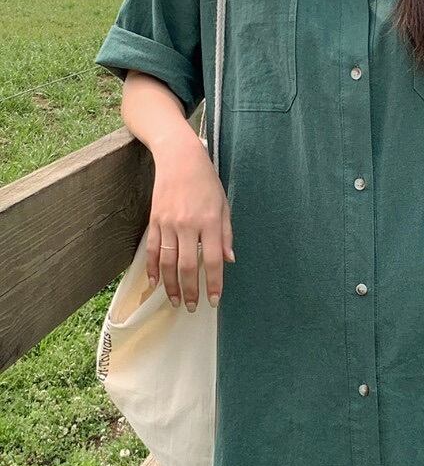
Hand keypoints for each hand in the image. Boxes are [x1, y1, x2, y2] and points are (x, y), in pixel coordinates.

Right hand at [145, 130, 234, 311]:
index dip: (214, 283)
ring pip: (167, 262)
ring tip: (176, 302)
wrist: (180, 158)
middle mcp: (188, 225)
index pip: (212, 260)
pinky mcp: (154, 220)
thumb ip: (226, 234)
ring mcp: (168, 223)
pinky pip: (152, 250)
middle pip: (187, 266)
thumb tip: (229, 260)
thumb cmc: (207, 181)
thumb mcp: (224, 205)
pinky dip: (152, 268)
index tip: (214, 300)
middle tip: (194, 307)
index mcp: (210, 221)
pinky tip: (154, 284)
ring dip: (171, 286)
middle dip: (191, 290)